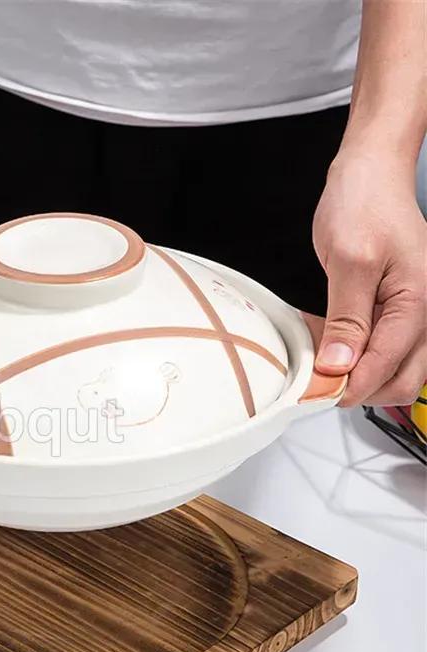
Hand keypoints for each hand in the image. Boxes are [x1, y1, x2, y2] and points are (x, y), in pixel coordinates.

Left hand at [312, 150, 425, 406]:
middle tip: (321, 385)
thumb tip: (340, 366)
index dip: (352, 387)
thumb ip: (347, 318)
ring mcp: (415, 313)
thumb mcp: (348, 261)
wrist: (371, 175)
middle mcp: (425, 312)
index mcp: (419, 301)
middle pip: (402, 381)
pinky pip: (386, 350)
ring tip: (325, 365)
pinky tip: (334, 348)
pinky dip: (362, 359)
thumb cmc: (364, 205)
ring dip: (362, 378)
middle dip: (362, 390)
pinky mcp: (399, 311)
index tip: (319, 393)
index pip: (389, 366)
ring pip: (397, 371)